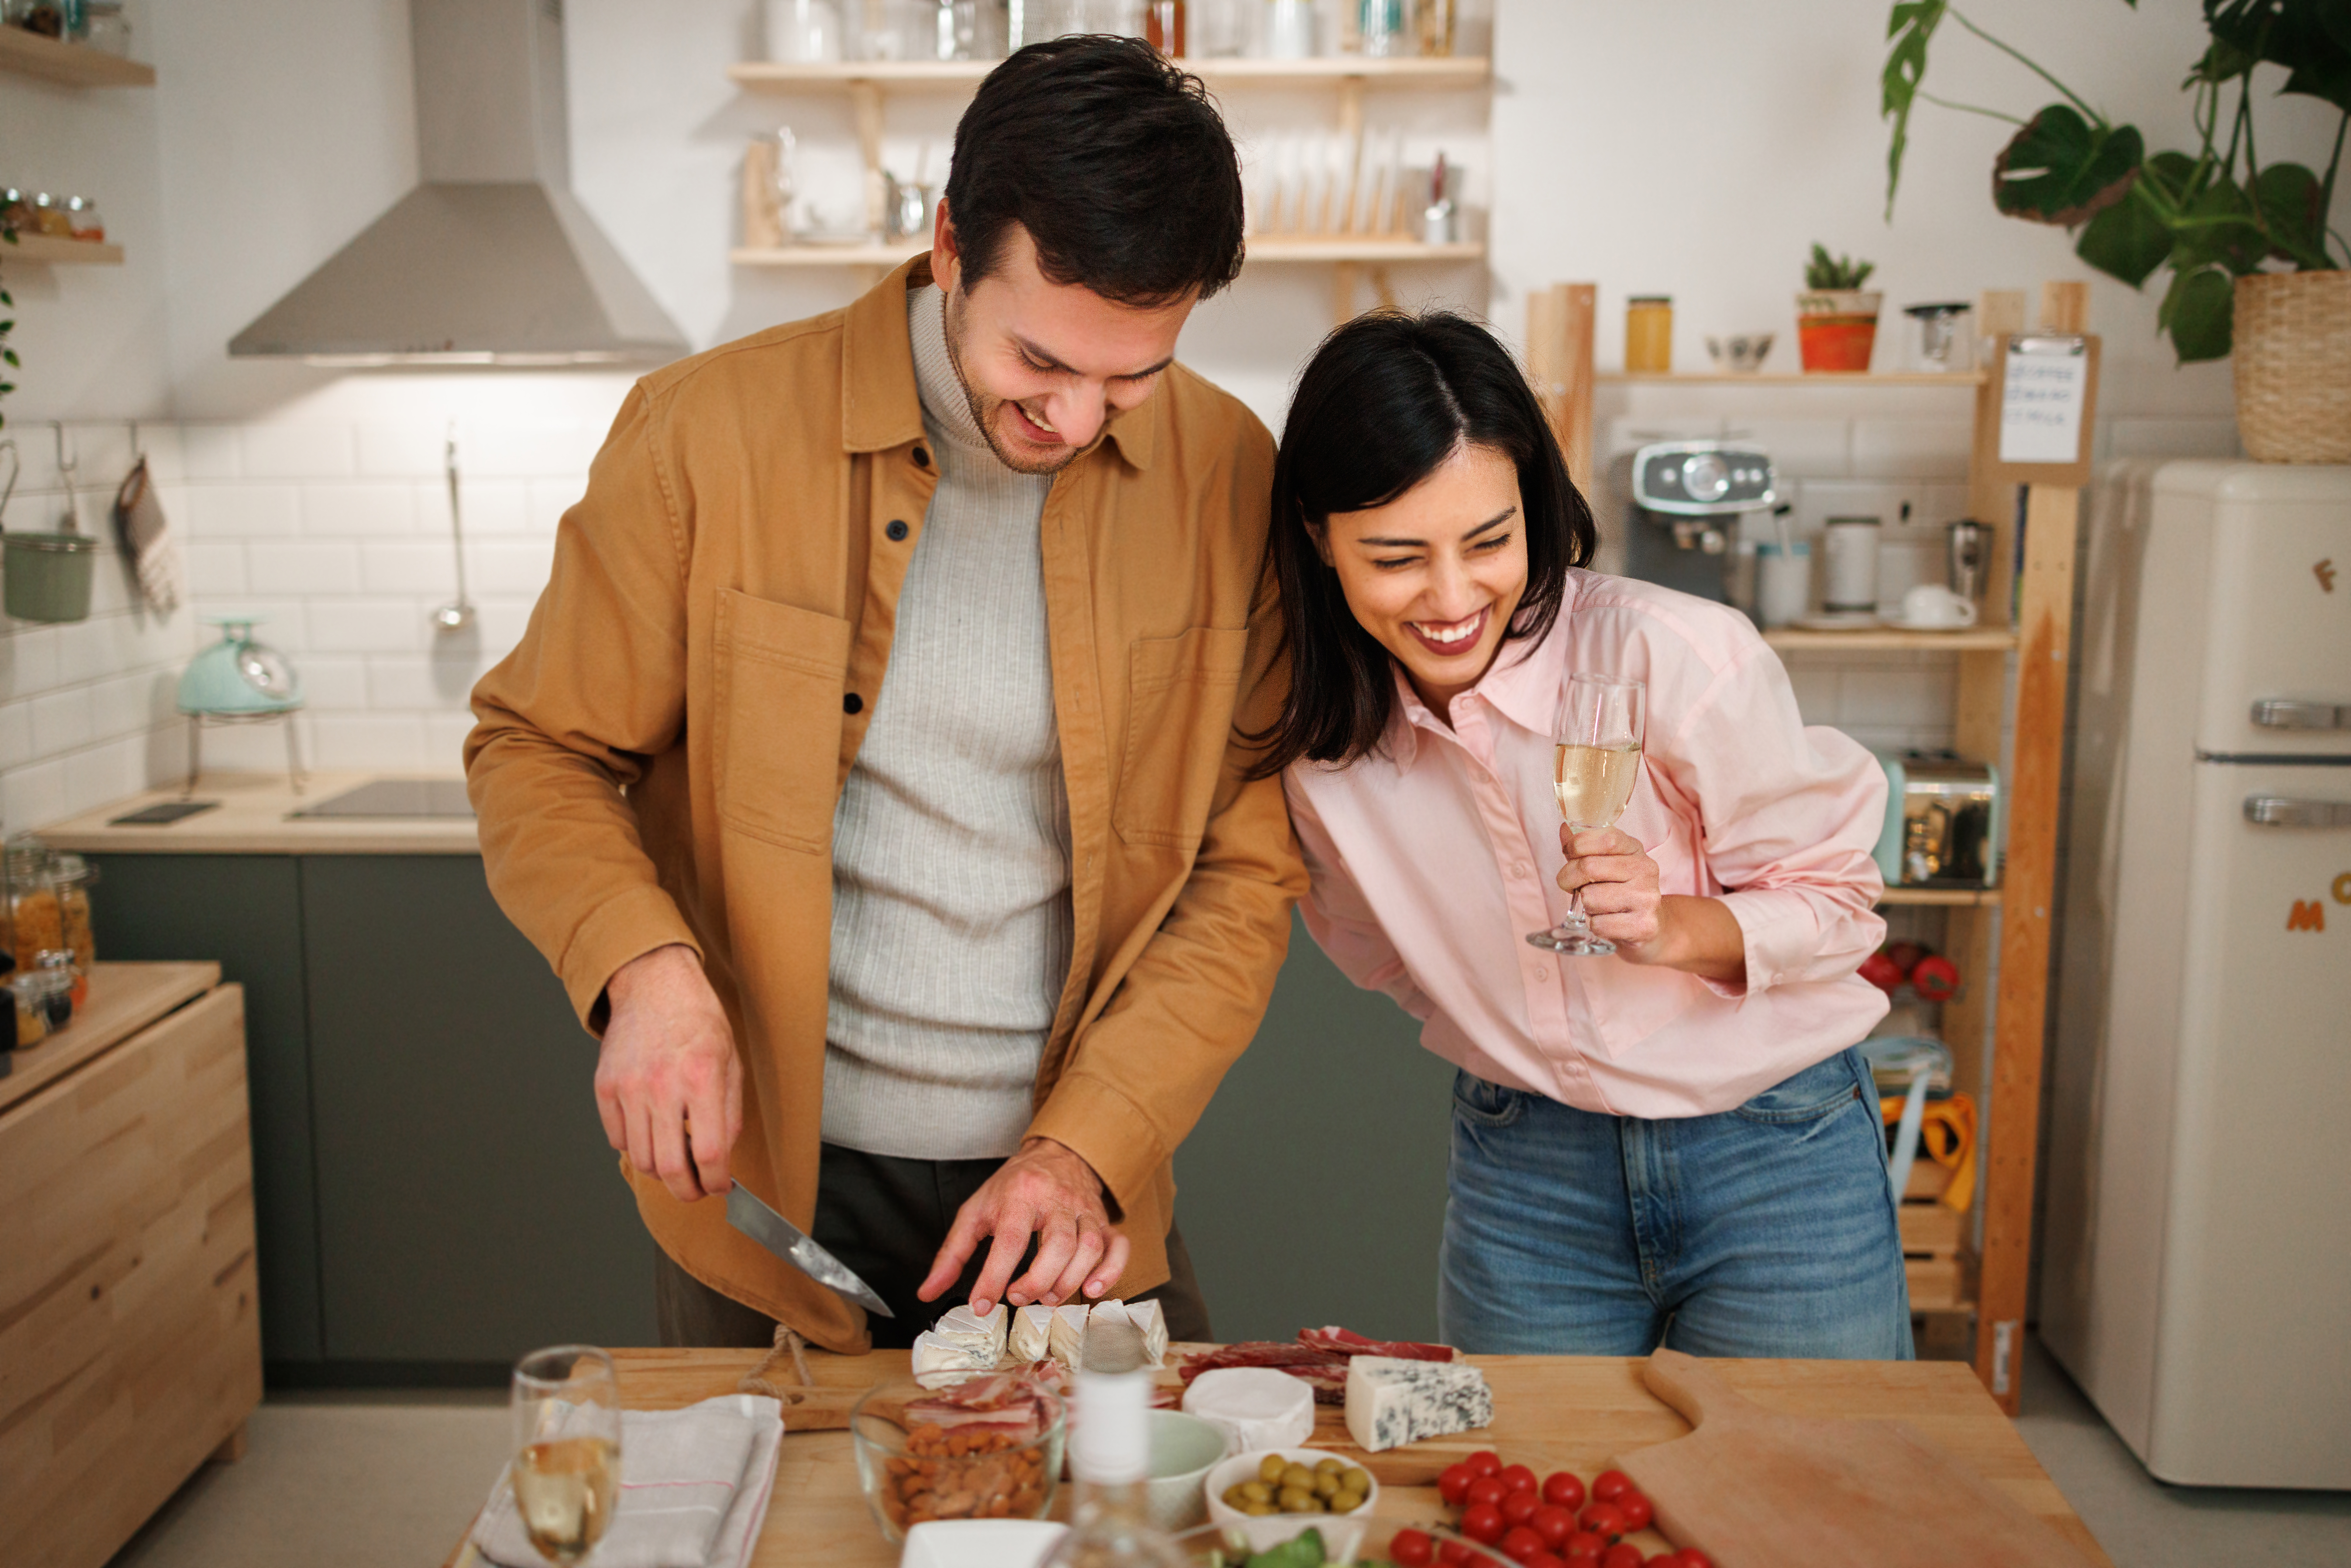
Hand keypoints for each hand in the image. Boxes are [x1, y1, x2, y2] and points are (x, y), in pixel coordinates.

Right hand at [595, 944, 742, 1203]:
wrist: (653, 983)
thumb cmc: (697, 1019)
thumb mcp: (731, 1061)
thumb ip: (730, 1113)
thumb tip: (723, 1158)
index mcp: (701, 1079)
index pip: (709, 1153)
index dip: (716, 1181)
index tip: (720, 1186)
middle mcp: (662, 1086)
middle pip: (669, 1167)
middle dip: (686, 1190)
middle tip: (695, 1189)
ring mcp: (628, 1087)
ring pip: (641, 1159)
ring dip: (661, 1170)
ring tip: (674, 1158)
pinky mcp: (605, 1086)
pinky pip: (616, 1138)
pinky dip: (634, 1145)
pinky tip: (649, 1131)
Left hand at [918, 1137, 1128, 1317]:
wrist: (1056, 1154)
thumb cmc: (1012, 1187)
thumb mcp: (975, 1211)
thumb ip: (952, 1253)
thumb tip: (928, 1292)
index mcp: (1020, 1196)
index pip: (1010, 1239)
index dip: (995, 1276)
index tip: (983, 1305)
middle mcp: (1057, 1201)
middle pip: (1058, 1244)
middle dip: (1038, 1279)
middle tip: (1018, 1297)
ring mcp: (1085, 1212)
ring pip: (1088, 1248)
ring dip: (1070, 1281)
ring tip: (1047, 1298)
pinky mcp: (1104, 1222)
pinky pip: (1118, 1247)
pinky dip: (1111, 1272)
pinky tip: (1093, 1290)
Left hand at [1556, 826, 1747, 983]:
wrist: (1648, 927)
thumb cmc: (1619, 891)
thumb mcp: (1605, 863)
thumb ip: (1583, 847)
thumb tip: (1565, 828)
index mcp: (1635, 849)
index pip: (1606, 838)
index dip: (1578, 845)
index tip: (1570, 853)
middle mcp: (1646, 870)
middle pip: (1589, 867)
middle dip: (1569, 878)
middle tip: (1572, 886)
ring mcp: (1647, 899)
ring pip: (1590, 898)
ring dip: (1585, 905)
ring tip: (1597, 905)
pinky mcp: (1645, 926)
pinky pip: (1598, 924)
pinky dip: (1594, 925)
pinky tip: (1606, 921)